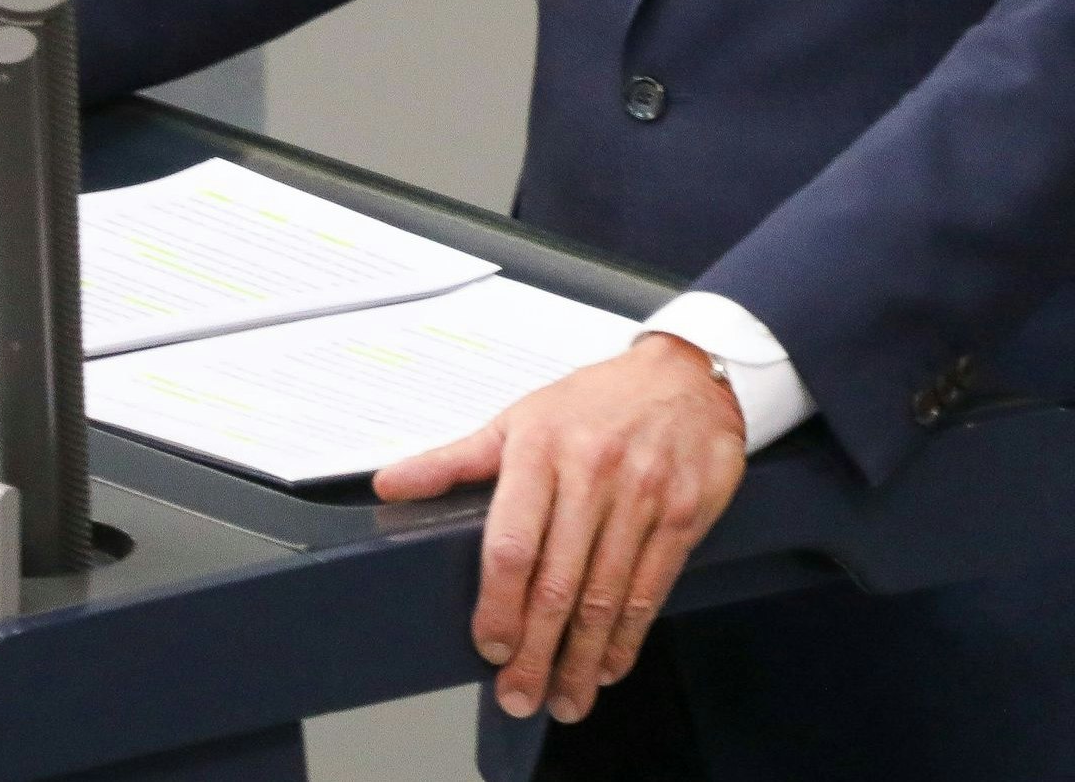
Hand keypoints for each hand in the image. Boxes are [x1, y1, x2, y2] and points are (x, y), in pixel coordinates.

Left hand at [371, 334, 746, 724]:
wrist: (686, 375)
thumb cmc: (594, 401)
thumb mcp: (519, 418)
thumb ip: (454, 460)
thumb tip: (388, 485)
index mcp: (540, 450)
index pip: (511, 544)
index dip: (498, 606)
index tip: (490, 648)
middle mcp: (592, 473)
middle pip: (558, 582)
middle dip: (536, 652)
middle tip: (519, 696)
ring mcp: (642, 495)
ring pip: (605, 595)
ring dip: (582, 658)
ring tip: (565, 699)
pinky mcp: (683, 514)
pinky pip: (651, 588)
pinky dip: (629, 635)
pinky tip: (610, 664)